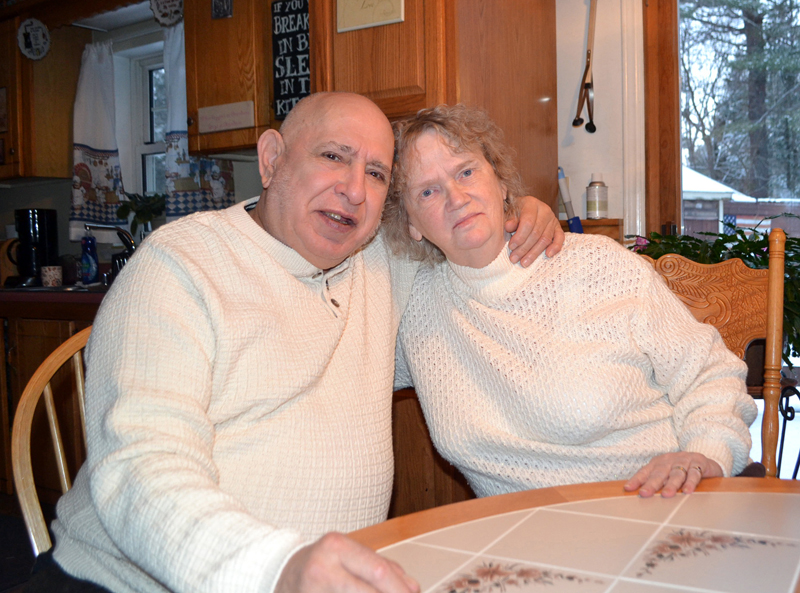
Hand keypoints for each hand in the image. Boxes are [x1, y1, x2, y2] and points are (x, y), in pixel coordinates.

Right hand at [276, 532, 419, 592]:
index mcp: (336, 546)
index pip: (379, 571)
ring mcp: (313, 590)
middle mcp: (322, 566)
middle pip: (370, 591)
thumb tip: (412, 588)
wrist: (281, 574)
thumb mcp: (348, 555)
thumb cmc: (320, 564)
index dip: (400, 590)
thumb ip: (382, 567)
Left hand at [505, 196, 564, 265]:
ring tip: (524, 262)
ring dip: (534, 252)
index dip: (520, 236)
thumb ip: (509, 219)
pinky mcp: (558, 227)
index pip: (528, 222)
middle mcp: (544, 210)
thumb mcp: (509, 212)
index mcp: (531, 204)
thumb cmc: (515, 211)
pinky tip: (548, 255)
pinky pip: (560, 238)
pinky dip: (555, 247)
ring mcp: (552, 219)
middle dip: (524, 248)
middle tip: (514, 258)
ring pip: (545, 239)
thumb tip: (509, 226)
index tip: (511, 247)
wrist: (524, 207)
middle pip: (536, 233)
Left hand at [624, 453, 722, 497]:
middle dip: (651, 484)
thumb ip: (656, 482)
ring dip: (671, 484)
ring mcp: (684, 460)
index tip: (628, 488)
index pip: (645, 471)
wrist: (705, 460)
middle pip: (659, 473)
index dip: (636, 480)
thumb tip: (640, 495)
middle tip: (645, 493)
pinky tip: (687, 491)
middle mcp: (669, 460)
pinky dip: (690, 483)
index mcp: (658, 463)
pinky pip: (694, 474)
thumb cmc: (681, 470)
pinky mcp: (699, 463)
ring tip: (666, 495)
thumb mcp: (667, 474)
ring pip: (676, 473)